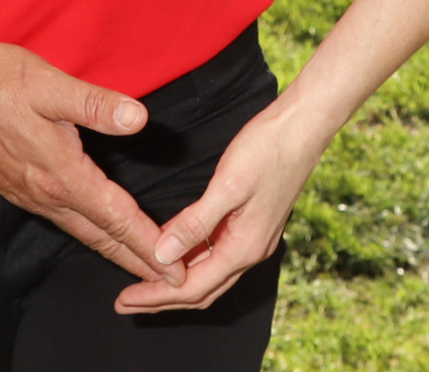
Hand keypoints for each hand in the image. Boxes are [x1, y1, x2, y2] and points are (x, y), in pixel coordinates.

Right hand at [0, 40, 180, 285]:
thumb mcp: (49, 85)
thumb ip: (95, 105)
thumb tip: (138, 118)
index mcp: (60, 173)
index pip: (115, 217)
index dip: (147, 243)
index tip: (175, 268)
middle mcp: (44, 193)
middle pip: (100, 235)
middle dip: (137, 259)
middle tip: (170, 284)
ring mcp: (27, 192)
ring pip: (80, 230)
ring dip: (112, 249)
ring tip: (138, 263)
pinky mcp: (13, 185)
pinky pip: (60, 219)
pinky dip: (86, 232)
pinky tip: (91, 229)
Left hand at [111, 94, 329, 314]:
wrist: (303, 126)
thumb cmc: (267, 150)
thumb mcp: (227, 185)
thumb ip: (195, 223)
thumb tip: (162, 255)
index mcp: (244, 248)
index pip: (191, 287)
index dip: (155, 297)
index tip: (124, 300)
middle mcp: (250, 251)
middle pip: (200, 290)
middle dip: (162, 298)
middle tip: (126, 302)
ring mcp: (253, 238)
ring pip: (208, 274)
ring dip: (175, 281)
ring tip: (142, 283)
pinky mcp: (251, 223)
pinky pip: (215, 253)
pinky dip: (190, 259)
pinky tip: (171, 249)